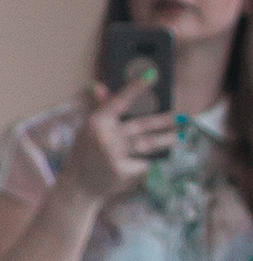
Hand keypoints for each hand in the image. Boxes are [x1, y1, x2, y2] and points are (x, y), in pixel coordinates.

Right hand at [64, 77, 174, 205]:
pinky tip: (158, 160)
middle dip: (164, 121)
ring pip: (147, 144)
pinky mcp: (120, 171)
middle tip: (183, 116)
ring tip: (180, 136)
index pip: (120, 101)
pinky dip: (149, 162)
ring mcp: (113, 155)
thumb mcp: (89, 129)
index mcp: (96, 122)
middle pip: (141, 125)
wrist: (77, 186)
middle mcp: (104, 136)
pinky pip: (143, 163)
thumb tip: (98, 85)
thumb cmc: (85, 153)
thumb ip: (100, 108)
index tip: (152, 74)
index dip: (136, 87)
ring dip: (166, 140)